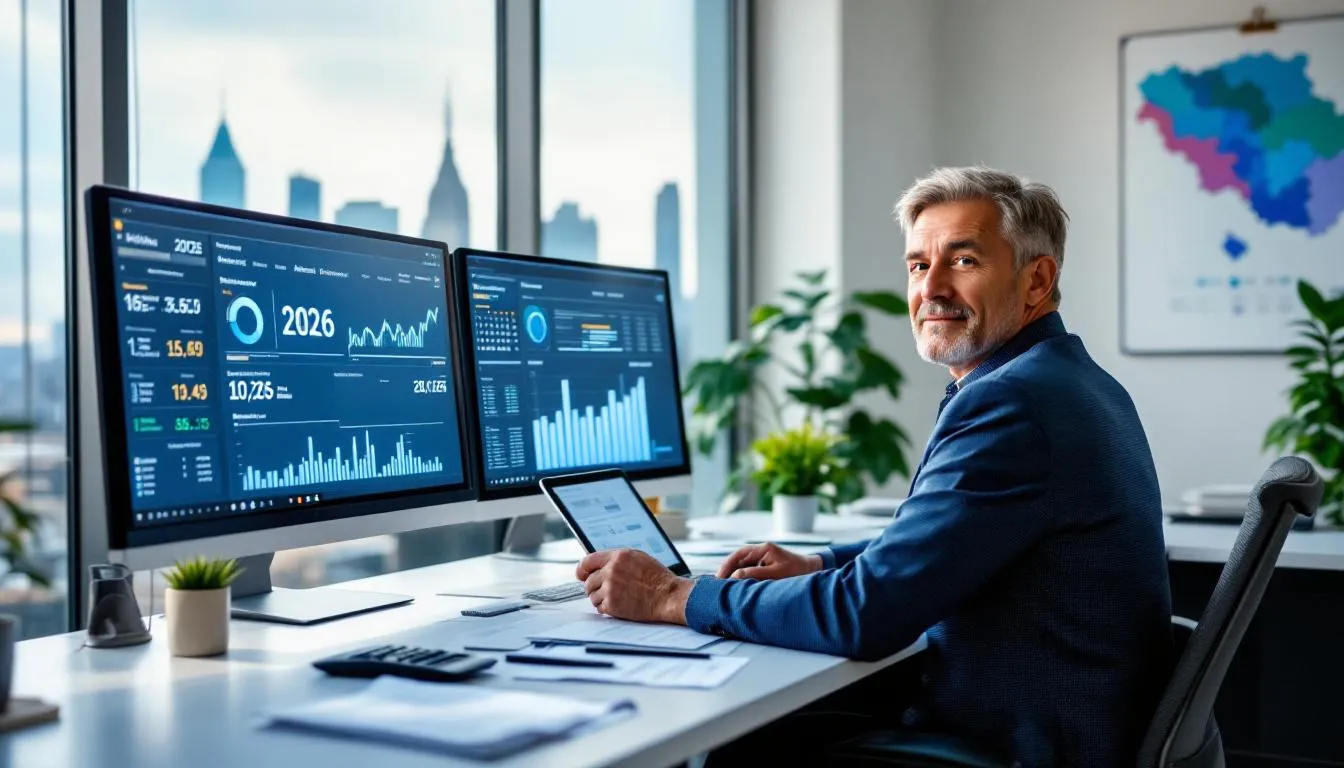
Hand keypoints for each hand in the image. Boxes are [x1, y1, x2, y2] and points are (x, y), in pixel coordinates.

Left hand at [575, 549, 693, 623]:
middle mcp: (612, 570)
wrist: (668, 596)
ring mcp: (611, 588)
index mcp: (618, 556)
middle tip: (603, 591)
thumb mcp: (638, 558)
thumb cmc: (657, 578)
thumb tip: (600, 565)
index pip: (588, 560)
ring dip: (600, 598)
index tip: (581, 575)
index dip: (582, 569)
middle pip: (588, 581)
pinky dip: (605, 608)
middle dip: (594, 587)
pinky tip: (616, 606)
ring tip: (615, 598)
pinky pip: (599, 607)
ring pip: (592, 595)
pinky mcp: (612, 604)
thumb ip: (618, 560)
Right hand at [717, 542, 822, 579]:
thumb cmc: (797, 572)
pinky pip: (750, 569)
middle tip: (718, 584)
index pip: (739, 554)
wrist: (814, 570)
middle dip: (727, 570)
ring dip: (734, 574)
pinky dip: (742, 576)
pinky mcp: (766, 564)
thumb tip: (735, 576)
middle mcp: (762, 550)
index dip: (726, 566)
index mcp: (764, 549)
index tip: (719, 578)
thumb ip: (755, 574)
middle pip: (738, 558)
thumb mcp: (776, 574)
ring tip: (725, 586)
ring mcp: (764, 557)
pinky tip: (738, 585)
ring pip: (743, 564)